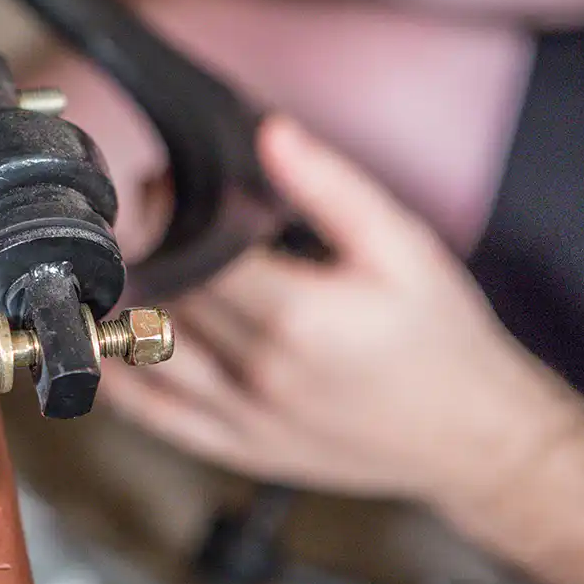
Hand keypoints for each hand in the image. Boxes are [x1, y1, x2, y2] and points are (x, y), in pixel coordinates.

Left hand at [105, 116, 583, 502]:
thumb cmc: (441, 339)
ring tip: (130, 269)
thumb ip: (330, 187)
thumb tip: (270, 135)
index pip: (193, 250)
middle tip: (148, 215)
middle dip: (145, 246)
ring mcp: (241, 418)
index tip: (162, 184)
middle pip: (163, 296)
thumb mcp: (402, 246)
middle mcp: (258, 372)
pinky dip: (119, 378)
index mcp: (297, 317)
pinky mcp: (235, 448)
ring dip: (124, 305)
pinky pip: (153, 416)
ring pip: (145, 353)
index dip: (164, 209)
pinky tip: (110, 343)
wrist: (473, 436)